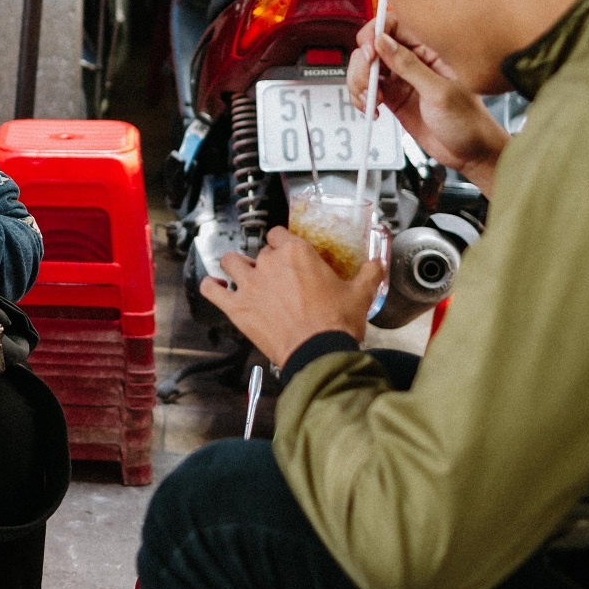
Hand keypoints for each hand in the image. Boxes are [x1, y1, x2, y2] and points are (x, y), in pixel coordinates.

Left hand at [201, 226, 382, 369]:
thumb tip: (377, 264)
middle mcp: (269, 263)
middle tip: (275, 278)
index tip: (287, 252)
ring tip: (242, 275)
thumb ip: (369, 274)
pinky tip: (215, 286)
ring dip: (235, 266)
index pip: (278, 234)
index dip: (282, 243)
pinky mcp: (236, 307)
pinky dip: (211, 286)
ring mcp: (249, 284)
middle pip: (260, 251)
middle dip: (266, 262)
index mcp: (297, 253)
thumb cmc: (336, 324)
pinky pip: (212, 289)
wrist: (318, 353)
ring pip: (230, 261)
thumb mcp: (360, 295)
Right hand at [348, 21, 508, 195]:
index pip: (394, 25)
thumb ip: (409, 66)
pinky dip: (361, 98)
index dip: (375, 33)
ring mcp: (401, 78)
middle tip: (369, 82)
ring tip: (371, 100)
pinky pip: (367, 89)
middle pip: (373, 46)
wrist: (470, 153)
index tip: (368, 51)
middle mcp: (414, 59)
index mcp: (431, 49)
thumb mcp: (439, 92)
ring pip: (366, 68)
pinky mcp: (393, 96)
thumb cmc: (469, 122)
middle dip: (363, 63)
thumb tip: (383, 42)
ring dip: (360, 83)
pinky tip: (372, 109)